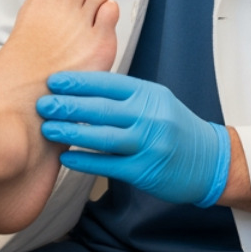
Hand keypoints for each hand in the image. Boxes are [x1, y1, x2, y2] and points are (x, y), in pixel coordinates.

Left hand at [37, 71, 229, 206]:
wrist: (208, 160)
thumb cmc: (175, 126)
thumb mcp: (155, 100)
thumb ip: (125, 94)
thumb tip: (83, 87)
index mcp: (148, 94)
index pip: (108, 83)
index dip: (79, 82)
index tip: (54, 81)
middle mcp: (149, 116)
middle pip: (101, 108)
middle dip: (68, 105)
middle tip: (41, 103)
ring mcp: (147, 144)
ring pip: (102, 136)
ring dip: (71, 132)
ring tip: (47, 128)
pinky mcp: (144, 171)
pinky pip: (109, 165)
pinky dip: (85, 161)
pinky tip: (66, 158)